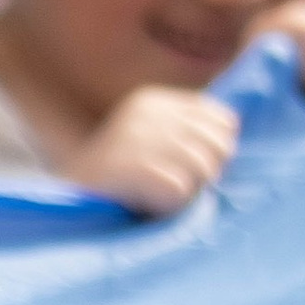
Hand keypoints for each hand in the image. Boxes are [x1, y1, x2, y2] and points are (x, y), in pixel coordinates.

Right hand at [67, 86, 238, 216]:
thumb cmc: (123, 180)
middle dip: (210, 171)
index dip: (220, 147)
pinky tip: (147, 202)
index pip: (223, 119)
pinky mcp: (131, 166)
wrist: (71, 201)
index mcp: (153, 101)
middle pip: (220, 144)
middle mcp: (146, 113)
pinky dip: (171, 204)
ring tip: (160, 193)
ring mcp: (136, 138)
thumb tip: (233, 131)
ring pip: (204, 168)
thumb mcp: (157, 142)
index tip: (199, 167)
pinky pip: (181, 190)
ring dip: (190, 190)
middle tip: (181, 185)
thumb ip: (192, 133)